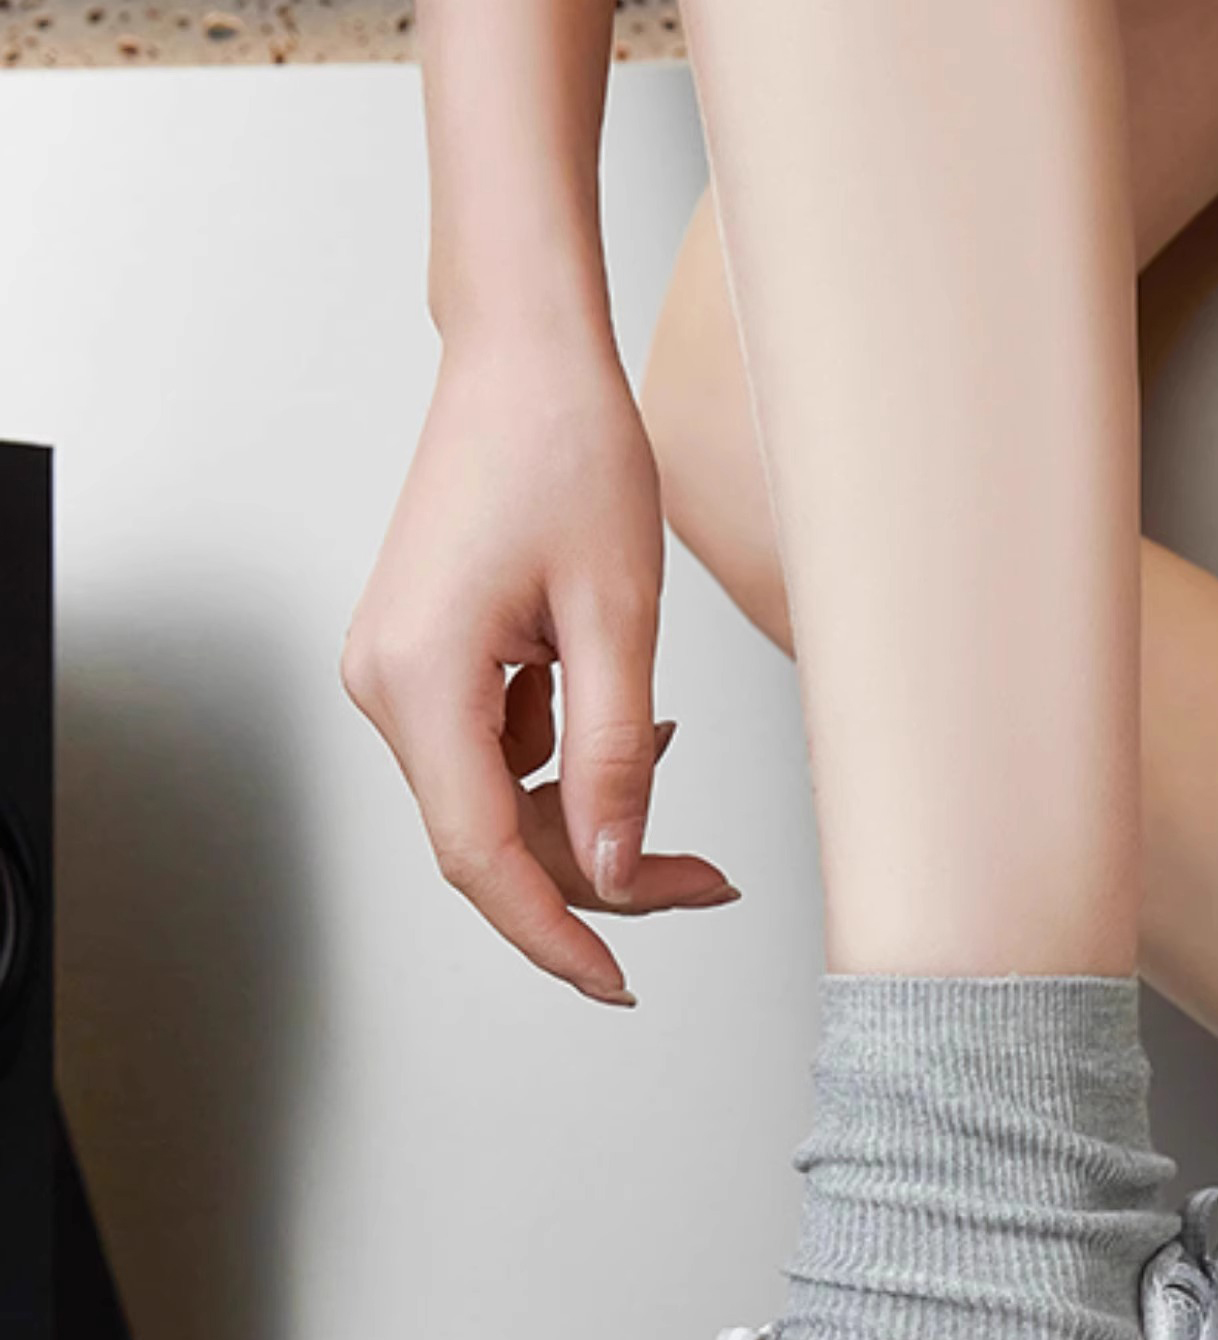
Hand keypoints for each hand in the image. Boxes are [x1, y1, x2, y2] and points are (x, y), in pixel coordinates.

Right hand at [341, 338, 734, 1004]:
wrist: (524, 356)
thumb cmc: (568, 450)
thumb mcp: (619, 617)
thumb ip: (617, 756)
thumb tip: (616, 868)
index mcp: (421, 677)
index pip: (480, 858)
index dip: (553, 933)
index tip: (618, 983)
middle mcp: (385, 685)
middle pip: (492, 840)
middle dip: (601, 874)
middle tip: (710, 882)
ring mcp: (398, 674)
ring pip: (498, 805)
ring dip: (591, 820)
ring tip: (680, 778)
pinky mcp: (427, 662)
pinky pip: (499, 755)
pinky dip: (570, 765)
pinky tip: (632, 717)